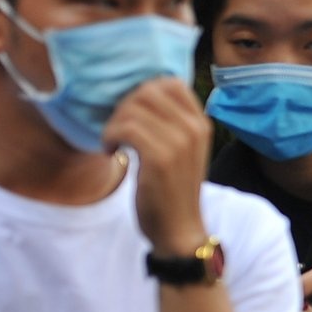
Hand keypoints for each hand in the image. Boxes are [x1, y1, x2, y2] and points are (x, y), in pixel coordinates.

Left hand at [102, 77, 211, 256]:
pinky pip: (126, 129)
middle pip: (147, 92)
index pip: (170, 83)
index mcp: (201, 123)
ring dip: (113, 125)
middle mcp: (195, 128)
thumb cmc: (172, 189)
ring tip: (113, 143)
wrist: (179, 229)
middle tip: (117, 131)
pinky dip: (110, 137)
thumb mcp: (180, 150)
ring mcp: (180, 143)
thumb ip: (170, 123)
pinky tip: (111, 153)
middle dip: (123, 108)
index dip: (142, 93)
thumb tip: (138, 95)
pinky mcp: (161, 158)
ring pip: (133, 109)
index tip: (132, 115)